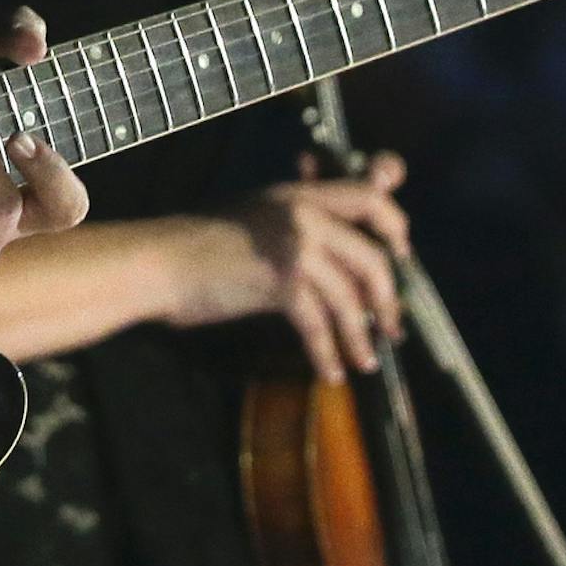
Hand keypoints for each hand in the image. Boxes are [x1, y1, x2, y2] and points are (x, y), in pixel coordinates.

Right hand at [157, 151, 410, 381]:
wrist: (164, 261)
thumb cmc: (204, 242)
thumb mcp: (257, 216)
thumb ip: (300, 223)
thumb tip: (342, 248)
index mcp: (300, 194)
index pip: (367, 194)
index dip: (394, 223)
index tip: (401, 252)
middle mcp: (304, 214)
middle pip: (373, 257)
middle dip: (388, 300)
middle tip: (391, 326)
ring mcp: (295, 246)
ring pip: (351, 297)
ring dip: (361, 336)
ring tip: (365, 361)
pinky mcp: (281, 281)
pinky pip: (319, 325)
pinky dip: (327, 354)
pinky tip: (330, 372)